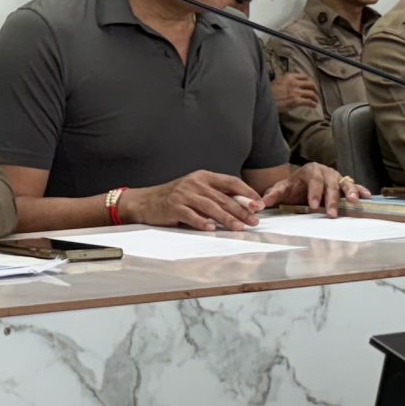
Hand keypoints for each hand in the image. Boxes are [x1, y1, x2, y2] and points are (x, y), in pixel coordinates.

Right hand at [123, 171, 262, 229]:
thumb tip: (243, 206)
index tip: (259, 203)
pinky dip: (202, 222)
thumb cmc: (174, 198)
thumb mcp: (196, 190)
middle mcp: (195, 183)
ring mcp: (183, 194)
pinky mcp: (173, 207)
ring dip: (227, 218)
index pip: (231, 182)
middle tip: (254, 220)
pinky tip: (211, 229)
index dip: (247, 192)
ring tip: (239, 227)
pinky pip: (191, 216)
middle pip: (223, 197)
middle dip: (241, 210)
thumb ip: (216, 195)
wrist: (145, 201)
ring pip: (210, 207)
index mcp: (203, 176)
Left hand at [253, 163, 363, 212]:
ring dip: (349, 192)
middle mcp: (325, 172)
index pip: (313, 182)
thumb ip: (274, 194)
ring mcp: (336, 177)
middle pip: (330, 184)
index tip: (313, 206)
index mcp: (310, 171)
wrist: (302, 183)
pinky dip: (360, 190)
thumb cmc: (293, 187)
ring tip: (353, 202)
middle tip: (331, 213)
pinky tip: (367, 197)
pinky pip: (354, 186)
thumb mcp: (282, 189)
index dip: (314, 194)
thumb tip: (264, 202)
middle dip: (331, 199)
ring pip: (344, 183)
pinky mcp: (344, 184)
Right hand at [270, 69, 318, 112]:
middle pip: (310, 84)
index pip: (304, 76)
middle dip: (315, 89)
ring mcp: (295, 91)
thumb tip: (289, 82)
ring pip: (311, 93)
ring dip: (315, 97)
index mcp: (288, 77)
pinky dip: (312, 104)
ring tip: (316, 101)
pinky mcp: (295, 101)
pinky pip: (308, 101)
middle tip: (316, 93)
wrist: (265, 100)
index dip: (309, 81)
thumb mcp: (276, 82)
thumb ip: (284, 81)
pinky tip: (313, 106)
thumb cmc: (268, 93)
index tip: (311, 85)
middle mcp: (294, 82)